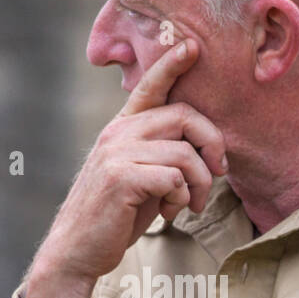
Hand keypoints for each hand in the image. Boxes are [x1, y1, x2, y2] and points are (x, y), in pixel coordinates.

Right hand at [29, 39, 227, 297]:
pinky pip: (174, 178)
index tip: (192, 49)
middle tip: (218, 173)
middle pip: (184, 116)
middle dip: (212, 145)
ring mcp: (117, 153)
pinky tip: (171, 213)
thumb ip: (166, 158)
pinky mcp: (121, 177)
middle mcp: (119, 133)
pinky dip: (182, 199)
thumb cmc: (118, 215)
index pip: (150, 89)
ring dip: (200, 184)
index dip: (171, 66)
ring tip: (189, 205)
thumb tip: (210, 155)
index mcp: (124, 129)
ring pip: (185, 153)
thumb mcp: (145, 179)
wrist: (81, 248)